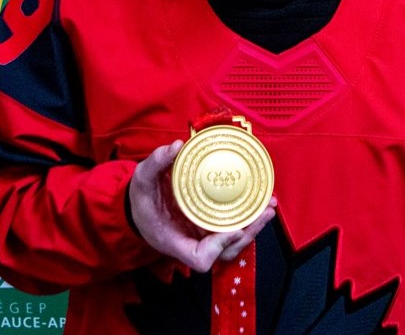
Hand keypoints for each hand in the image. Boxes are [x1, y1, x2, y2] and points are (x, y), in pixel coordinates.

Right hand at [129, 140, 276, 272]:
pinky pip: (231, 231)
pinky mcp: (208, 229)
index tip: (231, 227)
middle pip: (225, 251)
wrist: (136, 208)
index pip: (200, 258)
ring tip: (269, 208)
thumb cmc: (139, 199)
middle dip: (248, 232)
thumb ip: (156, 162)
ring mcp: (200, 238)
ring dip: (253, 228)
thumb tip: (176, 146)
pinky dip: (247, 221)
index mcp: (173, 239)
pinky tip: (259, 206)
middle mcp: (190, 243)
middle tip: (265, 211)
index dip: (219, 247)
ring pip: (232, 244)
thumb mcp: (141, 179)